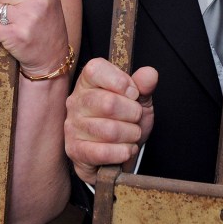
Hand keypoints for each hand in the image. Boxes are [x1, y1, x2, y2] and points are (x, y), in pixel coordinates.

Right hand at [63, 59, 157, 184]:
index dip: (121, 82)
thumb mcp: (138, 99)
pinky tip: (125, 149)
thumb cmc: (125, 120)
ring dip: (131, 135)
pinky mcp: (75, 150)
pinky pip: (103, 152)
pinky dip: (122, 152)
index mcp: (88, 82)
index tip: (133, 94)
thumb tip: (150, 74)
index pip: (96, 70)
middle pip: (108, 103)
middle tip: (136, 118)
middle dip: (133, 113)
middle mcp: (76, 101)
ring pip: (110, 131)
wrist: (117, 154)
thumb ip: (143, 84)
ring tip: (132, 135)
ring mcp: (72, 126)